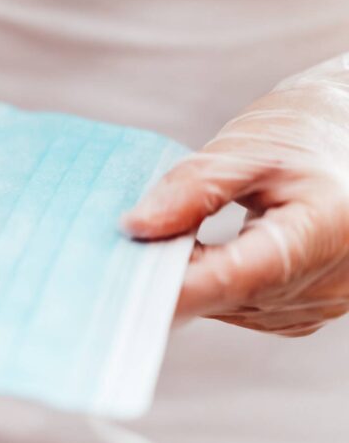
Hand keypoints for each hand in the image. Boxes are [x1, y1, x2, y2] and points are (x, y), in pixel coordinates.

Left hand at [124, 58, 348, 335]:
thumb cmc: (306, 131)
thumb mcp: (247, 147)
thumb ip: (193, 188)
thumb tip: (134, 228)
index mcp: (323, 231)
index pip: (233, 278)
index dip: (172, 288)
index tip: (118, 284)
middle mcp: (332, 281)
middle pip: (226, 295)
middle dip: (170, 275)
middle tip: (116, 249)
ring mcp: (324, 304)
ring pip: (229, 305)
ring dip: (191, 278)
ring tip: (160, 237)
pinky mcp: (308, 311)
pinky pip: (243, 306)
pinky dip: (213, 282)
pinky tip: (194, 250)